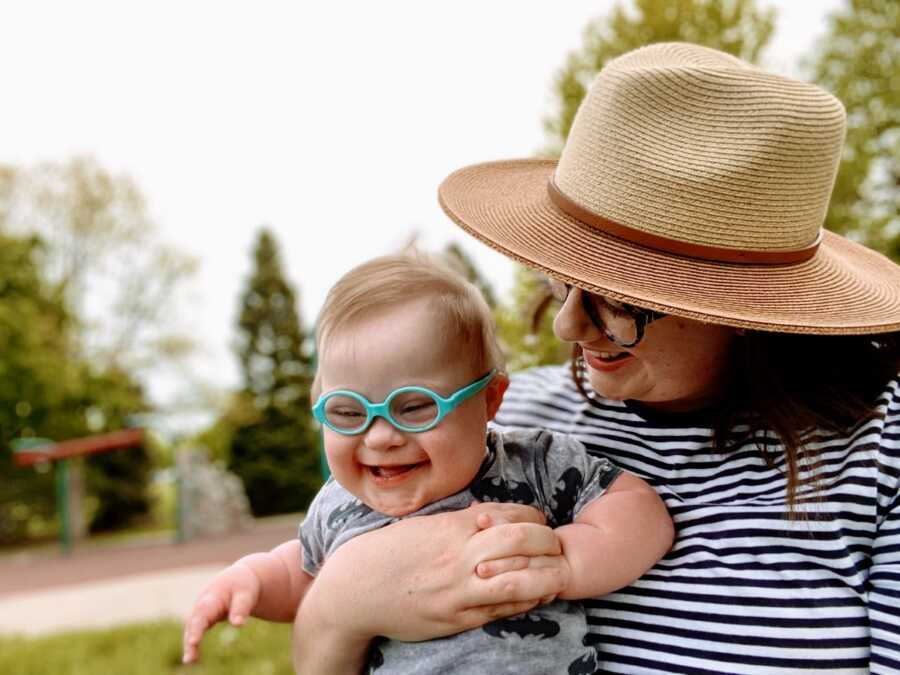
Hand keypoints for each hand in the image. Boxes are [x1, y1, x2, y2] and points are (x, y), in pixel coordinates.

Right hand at [182, 562, 260, 663]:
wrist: (239, 578)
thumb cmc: (243, 586)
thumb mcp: (246, 594)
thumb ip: (241, 609)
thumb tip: (238, 625)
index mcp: (212, 596)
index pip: (203, 614)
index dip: (197, 628)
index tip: (193, 641)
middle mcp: (201, 603)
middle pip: (193, 622)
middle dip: (191, 638)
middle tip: (190, 658)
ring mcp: (199, 610)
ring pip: (191, 628)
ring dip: (189, 644)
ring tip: (190, 661)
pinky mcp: (202, 618)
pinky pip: (195, 631)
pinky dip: (192, 644)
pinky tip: (193, 658)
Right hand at [297, 502, 567, 642]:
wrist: (355, 589)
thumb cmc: (390, 551)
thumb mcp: (425, 524)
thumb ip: (460, 519)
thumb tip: (491, 513)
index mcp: (452, 526)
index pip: (509, 515)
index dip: (533, 517)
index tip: (539, 521)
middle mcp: (459, 555)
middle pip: (522, 541)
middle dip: (548, 542)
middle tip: (556, 544)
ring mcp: (459, 589)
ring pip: (519, 581)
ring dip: (546, 576)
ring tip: (556, 573)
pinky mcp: (456, 618)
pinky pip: (502, 610)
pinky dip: (526, 602)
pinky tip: (536, 595)